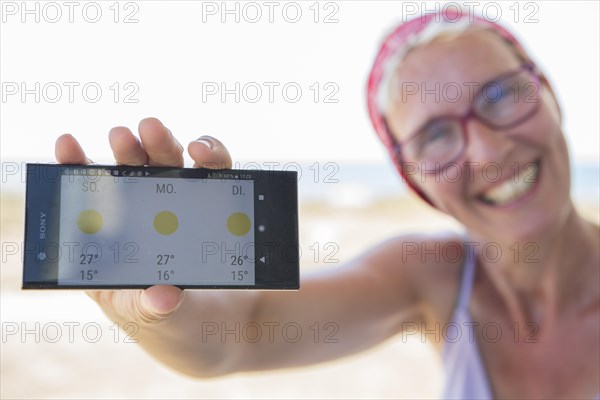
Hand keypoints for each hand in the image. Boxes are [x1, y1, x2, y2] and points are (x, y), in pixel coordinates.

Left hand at [55, 117, 231, 323]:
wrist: (220, 328)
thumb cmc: (173, 326)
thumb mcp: (157, 321)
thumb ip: (155, 308)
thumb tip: (163, 295)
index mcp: (116, 245)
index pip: (90, 202)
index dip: (76, 170)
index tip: (67, 144)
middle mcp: (145, 219)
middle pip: (132, 175)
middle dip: (125, 151)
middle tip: (122, 136)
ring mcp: (180, 208)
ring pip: (169, 164)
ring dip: (162, 144)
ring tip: (156, 130)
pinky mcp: (214, 204)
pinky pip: (212, 174)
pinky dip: (210, 157)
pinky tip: (204, 153)